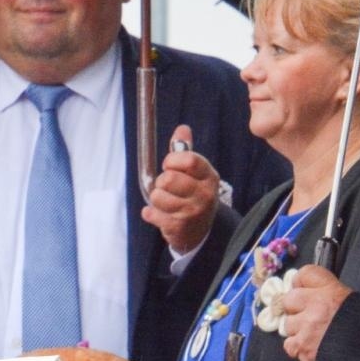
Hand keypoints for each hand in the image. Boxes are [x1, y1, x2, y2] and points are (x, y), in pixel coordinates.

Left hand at [139, 125, 220, 254]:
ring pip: (157, 196)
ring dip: (156, 199)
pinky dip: (151, 213)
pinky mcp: (179, 227)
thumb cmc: (193, 195)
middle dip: (161, 182)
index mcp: (209, 176)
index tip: (169, 165)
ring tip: (166, 203)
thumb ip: (185, 151)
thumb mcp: (195, 173)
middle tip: (168, 188)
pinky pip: (151, 213)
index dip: (172, 160)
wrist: (200, 231)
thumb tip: (182, 129)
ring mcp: (192, 212)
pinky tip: (161, 215)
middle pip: (168, 179)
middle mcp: (204, 194)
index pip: (190, 160)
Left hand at [280, 265, 351, 360]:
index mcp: (332, 290)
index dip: (302, 283)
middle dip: (298, 308)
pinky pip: (289, 344)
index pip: (304, 274)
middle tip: (311, 317)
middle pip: (290, 299)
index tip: (305, 290)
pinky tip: (313, 348)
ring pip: (288, 324)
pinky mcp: (303, 348)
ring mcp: (307, 327)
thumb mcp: (352, 301)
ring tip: (316, 335)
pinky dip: (299, 348)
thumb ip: (328, 293)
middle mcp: (316, 306)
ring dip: (298, 330)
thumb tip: (306, 291)